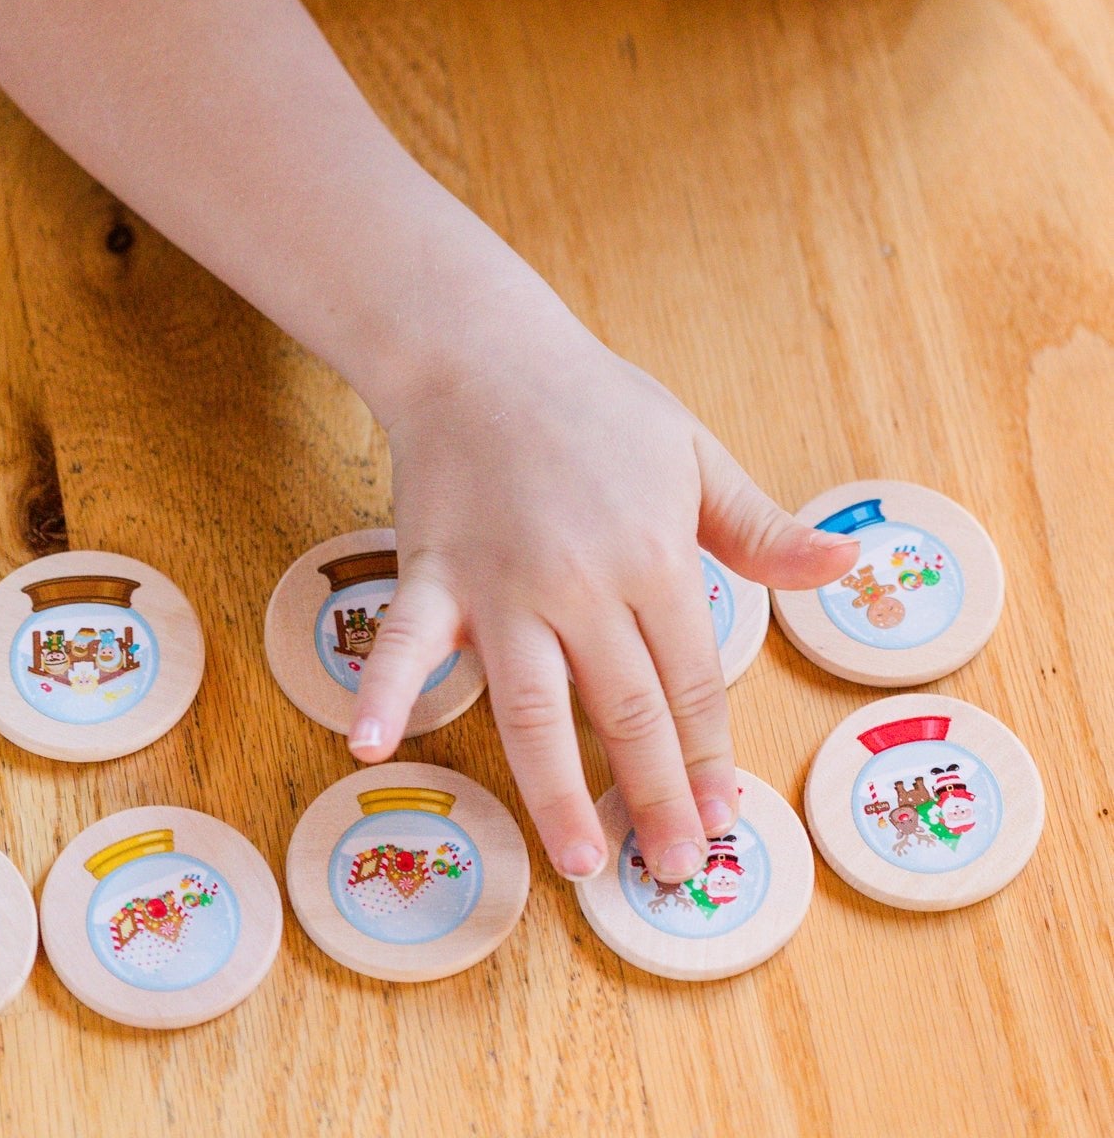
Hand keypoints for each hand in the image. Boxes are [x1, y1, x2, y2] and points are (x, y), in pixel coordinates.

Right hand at [346, 304, 855, 883]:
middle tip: (674, 869)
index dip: (710, 755)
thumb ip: (761, 527)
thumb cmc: (593, 402)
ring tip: (580, 861)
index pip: (691, 680)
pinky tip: (373, 745)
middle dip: (656, 799)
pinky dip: (385, 691)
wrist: (482, 349)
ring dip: (556, 791)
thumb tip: (846, 565)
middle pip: (626, 713)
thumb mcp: (694, 453)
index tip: (723, 817)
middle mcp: (581, 583)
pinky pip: (404, 641)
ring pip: (534, 708)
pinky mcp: (433, 574)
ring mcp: (501, 584)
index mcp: (654, 555)